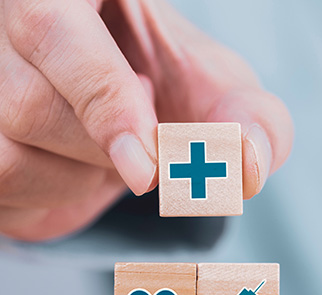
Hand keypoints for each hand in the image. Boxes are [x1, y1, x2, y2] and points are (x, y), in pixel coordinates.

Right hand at [0, 0, 292, 240]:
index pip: (53, 26)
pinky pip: (1, 190)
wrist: (126, 114)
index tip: (148, 166)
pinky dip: (54, 198)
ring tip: (109, 146)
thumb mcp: (222, 90)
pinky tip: (76, 166)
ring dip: (81, 179)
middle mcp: (4, 27)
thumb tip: (247, 164)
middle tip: (144, 137)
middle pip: (27, 105)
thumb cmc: (170, 86)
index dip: (102, 97)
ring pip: (6, 156)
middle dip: (103, 150)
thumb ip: (253, 118)